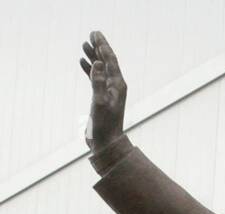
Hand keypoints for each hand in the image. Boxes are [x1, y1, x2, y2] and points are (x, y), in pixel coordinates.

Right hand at [80, 31, 126, 150]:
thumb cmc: (105, 126)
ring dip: (93, 56)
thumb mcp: (100, 102)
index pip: (110, 60)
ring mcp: (109, 92)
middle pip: (106, 62)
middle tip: (91, 34)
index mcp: (117, 85)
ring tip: (84, 45)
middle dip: (99, 47)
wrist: (107, 144)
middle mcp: (115, 87)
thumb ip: (98, 82)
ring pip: (100, 69)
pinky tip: (83, 62)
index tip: (95, 34)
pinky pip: (96, 78)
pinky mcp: (102, 98)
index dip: (103, 46)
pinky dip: (90, 69)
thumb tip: (96, 63)